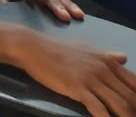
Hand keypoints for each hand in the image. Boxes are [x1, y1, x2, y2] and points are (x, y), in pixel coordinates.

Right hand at [12, 31, 135, 116]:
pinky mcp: (78, 88)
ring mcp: (91, 79)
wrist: (33, 47)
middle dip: (135, 111)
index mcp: (108, 61)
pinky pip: (99, 109)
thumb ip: (107, 56)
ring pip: (120, 105)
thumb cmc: (57, 49)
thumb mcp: (86, 49)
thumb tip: (125, 58)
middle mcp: (104, 70)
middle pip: (131, 97)